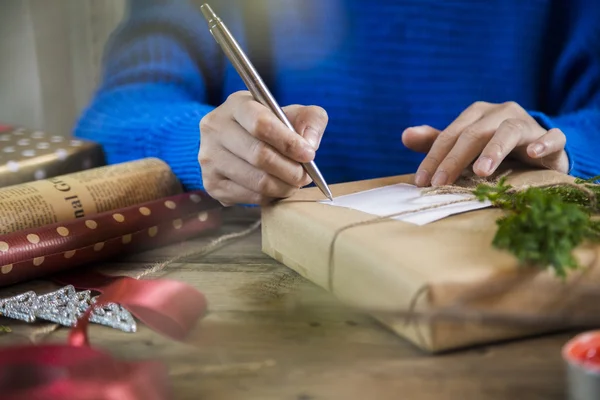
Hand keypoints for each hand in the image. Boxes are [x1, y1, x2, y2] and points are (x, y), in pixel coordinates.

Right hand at [199, 91, 327, 204]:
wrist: (238, 144)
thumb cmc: (271, 127)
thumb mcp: (293, 114)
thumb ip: (310, 120)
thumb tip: (309, 144)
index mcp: (236, 105)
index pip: (261, 124)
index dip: (289, 142)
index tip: (308, 154)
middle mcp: (215, 128)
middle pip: (259, 156)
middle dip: (290, 170)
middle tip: (305, 176)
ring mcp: (209, 157)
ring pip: (256, 181)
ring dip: (283, 186)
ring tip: (293, 182)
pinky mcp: (211, 183)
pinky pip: (249, 196)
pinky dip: (270, 196)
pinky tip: (276, 188)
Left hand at [402, 101, 568, 186]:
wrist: (540, 150)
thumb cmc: (493, 149)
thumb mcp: (463, 146)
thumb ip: (435, 142)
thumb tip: (404, 135)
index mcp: (477, 115)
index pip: (450, 135)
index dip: (434, 158)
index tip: (421, 182)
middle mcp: (500, 113)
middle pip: (474, 134)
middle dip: (455, 159)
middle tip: (440, 184)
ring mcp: (527, 124)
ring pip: (508, 131)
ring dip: (494, 150)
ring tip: (481, 171)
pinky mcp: (552, 138)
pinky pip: (552, 137)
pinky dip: (544, 142)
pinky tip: (534, 153)